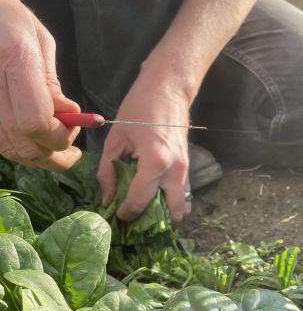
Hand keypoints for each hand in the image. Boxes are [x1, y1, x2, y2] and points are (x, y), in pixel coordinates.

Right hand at [0, 0, 80, 169]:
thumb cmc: (7, 18)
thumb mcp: (39, 40)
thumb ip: (52, 84)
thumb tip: (69, 115)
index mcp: (15, 58)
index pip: (37, 123)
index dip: (60, 137)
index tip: (75, 127)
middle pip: (24, 144)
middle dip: (54, 155)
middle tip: (72, 152)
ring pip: (10, 149)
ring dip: (39, 157)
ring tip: (58, 150)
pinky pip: (1, 143)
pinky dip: (21, 148)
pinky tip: (36, 141)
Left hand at [97, 65, 190, 222]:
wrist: (169, 89)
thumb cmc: (139, 108)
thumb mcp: (116, 139)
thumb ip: (108, 171)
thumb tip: (107, 199)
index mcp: (155, 162)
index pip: (140, 201)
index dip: (126, 213)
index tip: (117, 214)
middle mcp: (175, 171)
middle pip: (171, 213)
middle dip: (153, 222)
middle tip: (136, 219)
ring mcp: (186, 171)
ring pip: (182, 207)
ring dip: (166, 214)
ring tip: (146, 212)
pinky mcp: (188, 169)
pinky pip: (185, 196)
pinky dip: (173, 203)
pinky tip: (156, 200)